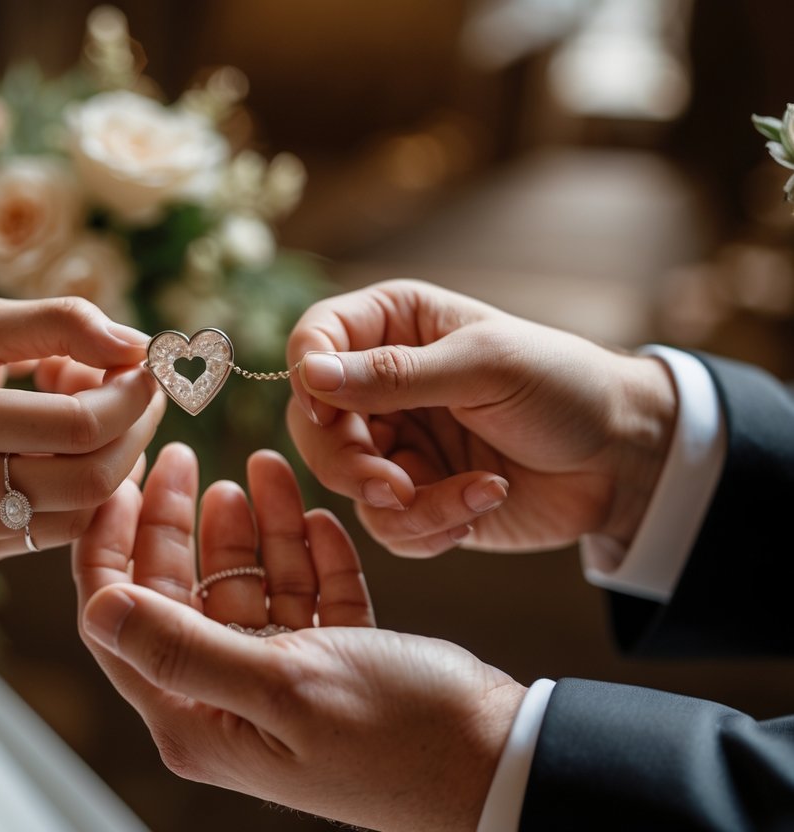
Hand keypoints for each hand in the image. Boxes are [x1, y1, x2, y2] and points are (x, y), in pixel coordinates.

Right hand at [0, 296, 164, 559]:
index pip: (74, 424)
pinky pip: (59, 527)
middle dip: (136, 429)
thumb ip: (53, 324)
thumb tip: (136, 343)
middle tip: (136, 388)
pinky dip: (85, 485)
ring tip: (87, 408)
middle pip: (90, 478)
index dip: (130, 395)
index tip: (144, 363)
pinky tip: (62, 444)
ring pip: (82, 510)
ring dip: (114, 457)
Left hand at [73, 443, 524, 830]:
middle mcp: (232, 702)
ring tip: (261, 465)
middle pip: (183, 594)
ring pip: (249, 585)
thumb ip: (184, 649)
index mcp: (199, 719)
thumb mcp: (283, 684)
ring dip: (254, 527)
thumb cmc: (397, 736)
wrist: (502, 762)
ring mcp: (285, 682)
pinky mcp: (336, 664)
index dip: (112, 548)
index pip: (124, 623)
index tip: (121, 481)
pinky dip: (309, 555)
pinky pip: (307, 595)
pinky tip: (314, 517)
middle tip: (180, 458)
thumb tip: (95, 609)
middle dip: (182, 524)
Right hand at [286, 279, 677, 555]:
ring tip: (471, 497)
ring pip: (348, 486)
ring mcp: (395, 444)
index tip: (325, 411)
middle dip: (349, 464)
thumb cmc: (563, 386)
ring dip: (402, 504)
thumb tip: (311, 374)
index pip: (313, 341)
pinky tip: (484, 501)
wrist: (623, 459)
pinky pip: (389, 526)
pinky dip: (431, 526)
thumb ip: (395, 375)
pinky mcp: (416, 497)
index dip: (307, 377)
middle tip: (392, 487)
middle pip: (314, 426)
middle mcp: (380, 385)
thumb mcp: (484, 367)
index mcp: (392, 325)